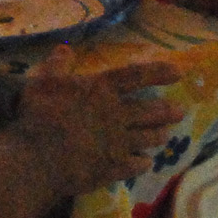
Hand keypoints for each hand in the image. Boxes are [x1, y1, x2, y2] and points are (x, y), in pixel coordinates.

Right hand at [16, 46, 185, 192]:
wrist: (37, 158)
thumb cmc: (38, 116)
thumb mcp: (42, 82)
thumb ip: (56, 65)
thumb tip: (65, 49)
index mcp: (101, 90)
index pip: (136, 76)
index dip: (158, 72)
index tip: (178, 72)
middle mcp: (116, 114)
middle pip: (150, 111)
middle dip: (168, 111)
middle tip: (180, 112)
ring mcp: (118, 143)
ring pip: (148, 138)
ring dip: (159, 136)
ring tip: (166, 135)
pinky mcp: (113, 168)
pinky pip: (136, 165)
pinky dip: (143, 163)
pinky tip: (146, 163)